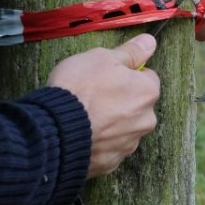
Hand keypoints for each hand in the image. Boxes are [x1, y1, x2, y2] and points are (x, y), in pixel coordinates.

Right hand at [47, 34, 160, 178]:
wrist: (54, 131)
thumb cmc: (79, 89)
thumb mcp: (102, 58)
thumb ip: (130, 52)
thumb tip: (149, 42)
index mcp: (147, 93)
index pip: (147, 78)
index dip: (126, 74)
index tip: (108, 76)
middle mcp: (145, 121)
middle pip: (137, 105)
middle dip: (120, 100)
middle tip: (93, 95)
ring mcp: (128, 144)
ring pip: (123, 127)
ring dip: (110, 122)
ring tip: (84, 115)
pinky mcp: (111, 163)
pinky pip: (108, 147)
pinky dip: (98, 141)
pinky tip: (81, 133)